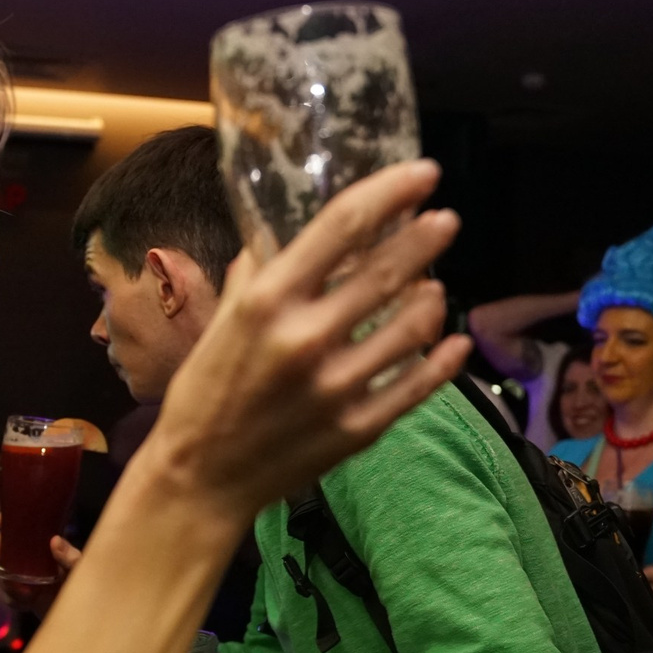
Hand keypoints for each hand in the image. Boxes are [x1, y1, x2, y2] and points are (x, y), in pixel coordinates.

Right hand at [0, 511, 81, 614]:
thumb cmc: (80, 584)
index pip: (21, 523)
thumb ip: (71, 557)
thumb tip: (54, 540)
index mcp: (42, 539)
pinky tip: (23, 598)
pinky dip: (10, 593)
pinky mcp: (17, 589)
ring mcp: (19, 569)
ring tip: (16, 586)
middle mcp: (27, 551)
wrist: (73, 610)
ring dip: (1, 574)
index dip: (6, 518)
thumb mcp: (78, 569)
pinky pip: (4, 587)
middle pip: (1, 539)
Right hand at [138, 160, 469, 521]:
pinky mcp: (359, 427)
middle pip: (389, 270)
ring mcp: (338, 386)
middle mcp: (306, 338)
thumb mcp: (219, 323)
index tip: (423, 173)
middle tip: (445, 221)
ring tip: (434, 286)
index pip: (343, 227)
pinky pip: (418, 384)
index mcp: (267, 302)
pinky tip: (452, 343)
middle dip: (425, 238)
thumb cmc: (204, 395)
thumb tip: (283, 237)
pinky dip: (443, 359)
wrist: (200, 479)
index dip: (391, 192)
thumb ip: (256, 276)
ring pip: (414, 326)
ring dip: (432, 298)